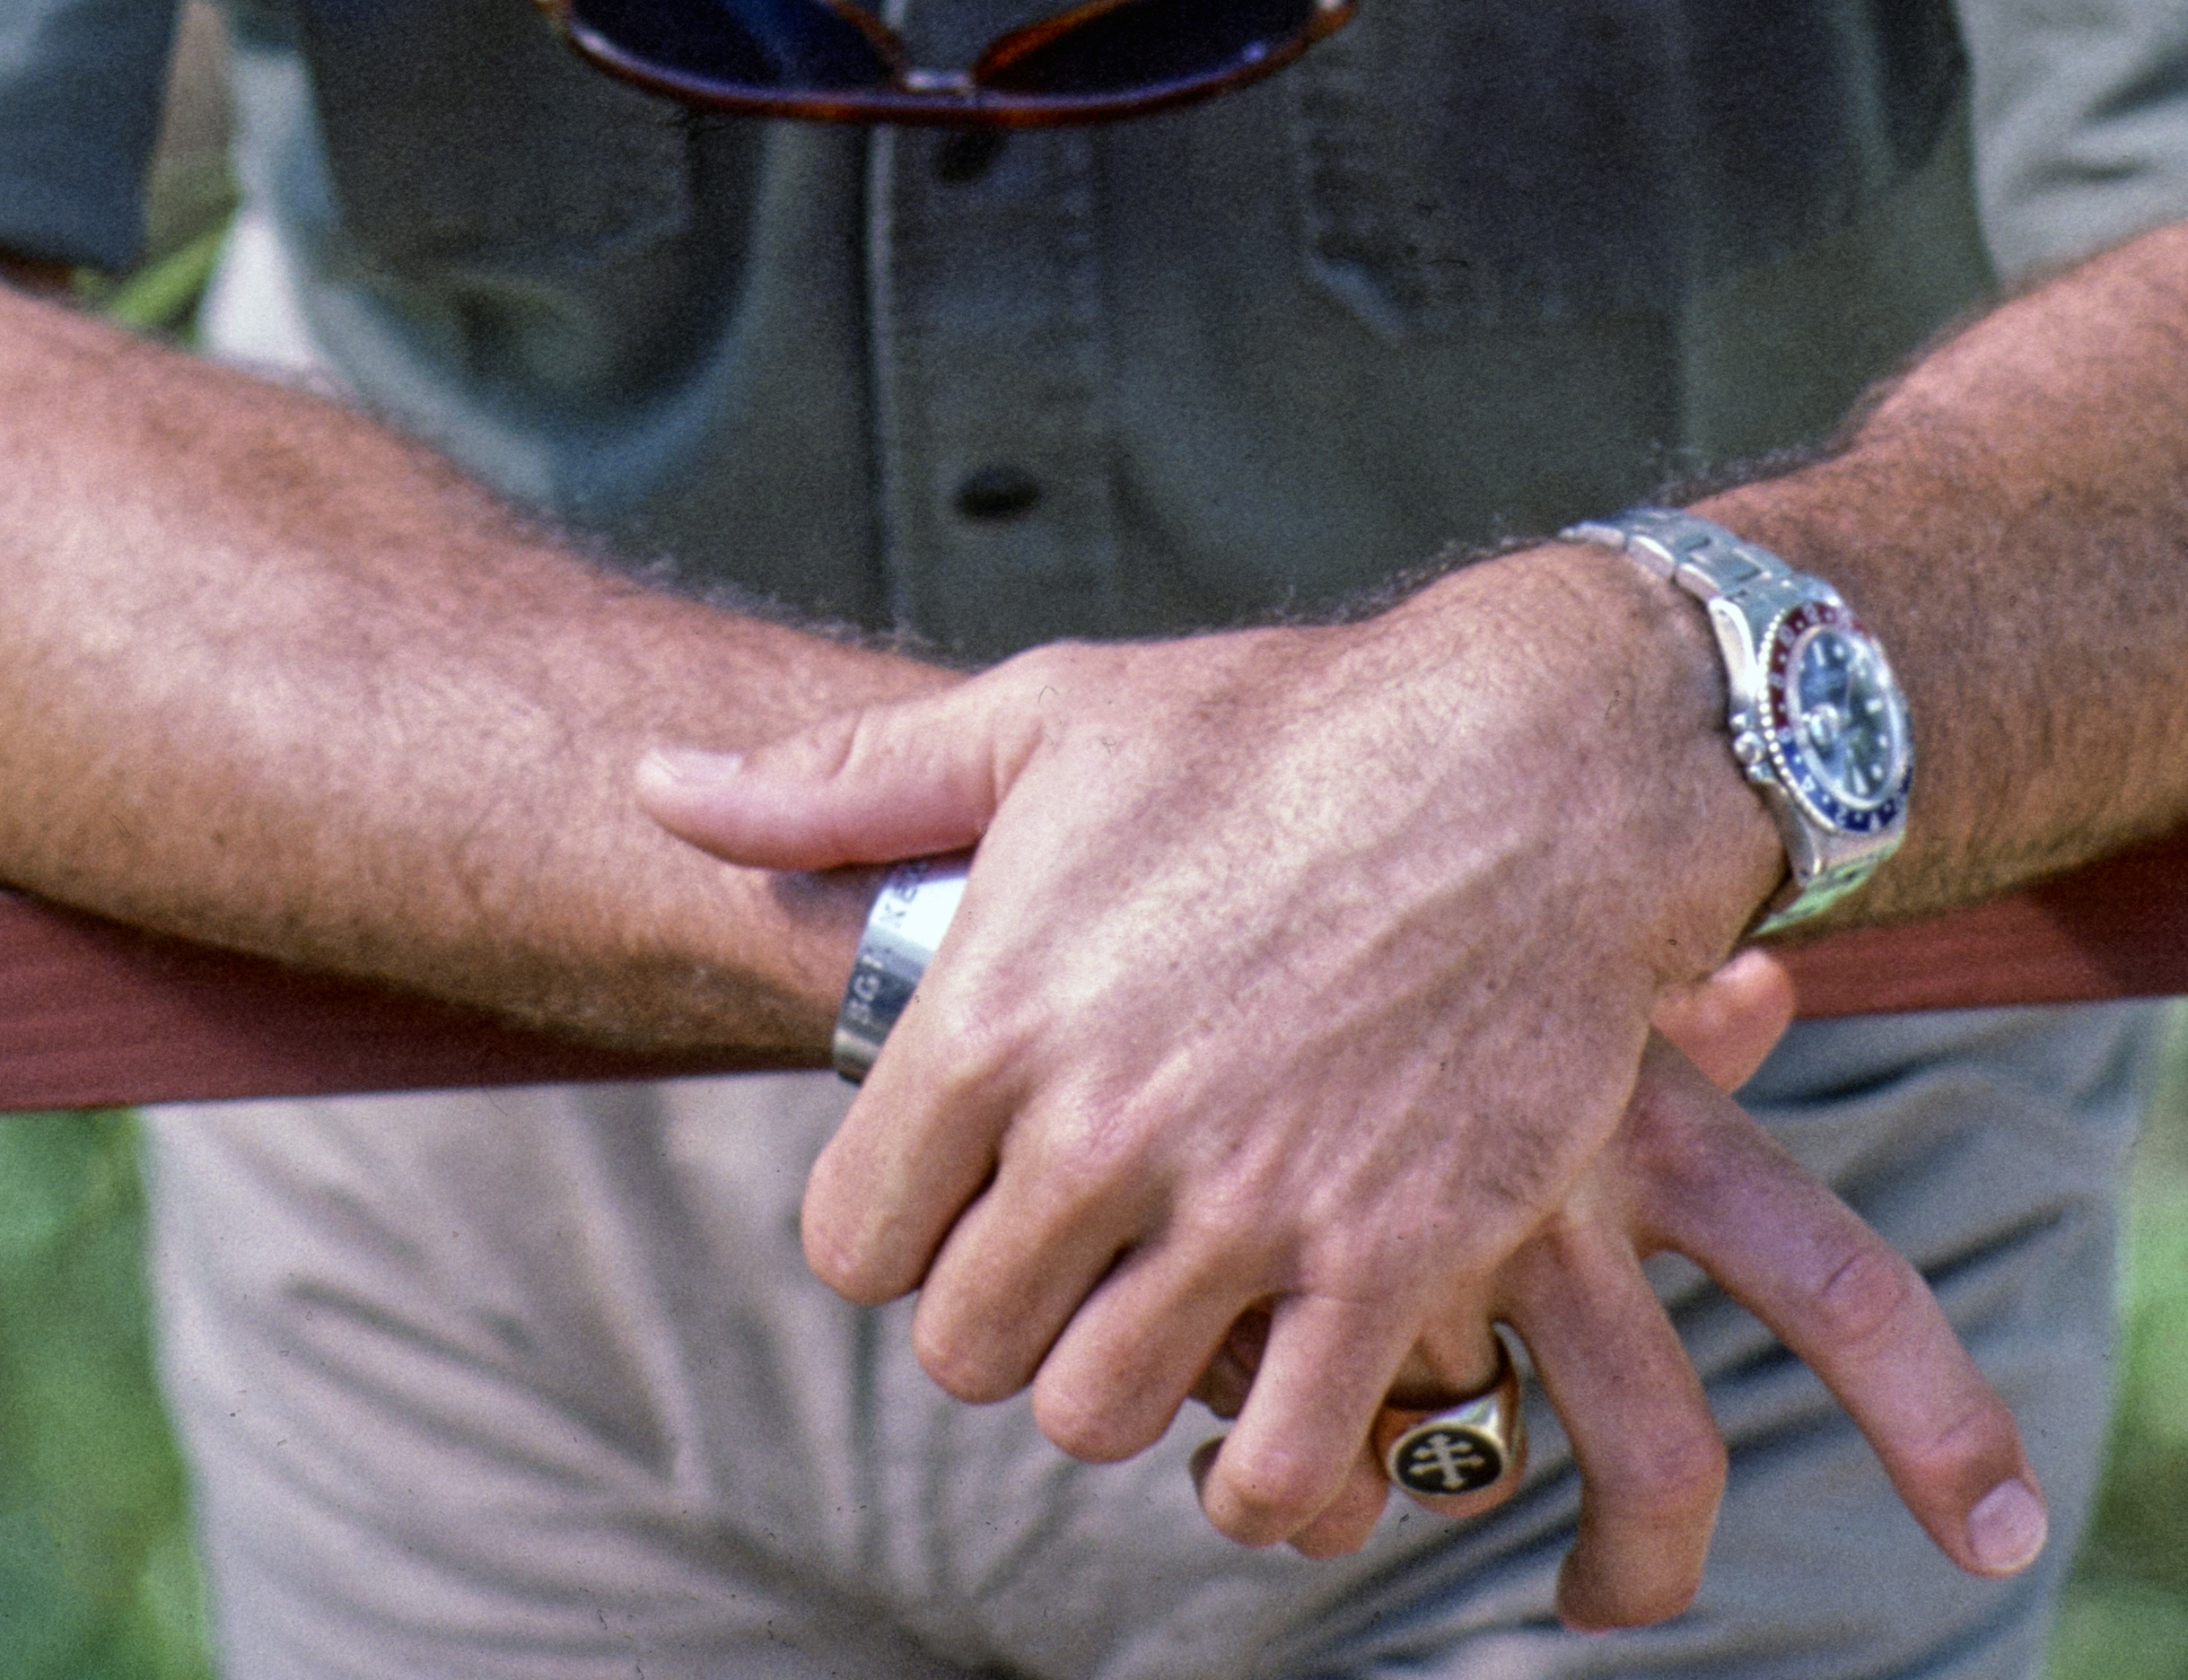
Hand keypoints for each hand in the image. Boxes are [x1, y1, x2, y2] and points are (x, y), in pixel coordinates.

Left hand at [641, 571, 2045, 1606]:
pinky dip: (1268, 1468)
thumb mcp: (1045, 719)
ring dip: (1127, 1378)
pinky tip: (1276, 1394)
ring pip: (1100, 1413)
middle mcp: (1106, 1123)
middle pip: (969, 1347)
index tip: (964, 1193)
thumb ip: (839, 785)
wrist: (1530, 761)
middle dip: (1008, 1309)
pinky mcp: (1391, 1265)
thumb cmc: (1278, 728)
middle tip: (1076, 1248)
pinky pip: (1279, 1464)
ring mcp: (1250, 1207)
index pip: (856, 1242)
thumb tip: (657, 788)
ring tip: (1171, 1301)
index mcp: (1001, 1007)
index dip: (900, 1232)